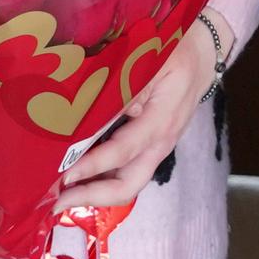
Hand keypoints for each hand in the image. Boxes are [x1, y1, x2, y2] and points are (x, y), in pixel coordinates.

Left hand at [54, 22, 218, 215]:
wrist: (204, 56)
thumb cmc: (176, 54)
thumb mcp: (151, 62)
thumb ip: (125, 88)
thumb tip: (94, 115)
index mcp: (160, 123)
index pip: (122, 151)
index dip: (92, 166)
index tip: (64, 176)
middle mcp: (158, 144)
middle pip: (127, 186)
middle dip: (91, 197)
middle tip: (55, 203)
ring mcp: (154, 149)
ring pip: (125, 183)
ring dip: (92, 193)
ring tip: (57, 196)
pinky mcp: (148, 146)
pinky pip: (123, 171)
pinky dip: (99, 179)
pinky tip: (75, 177)